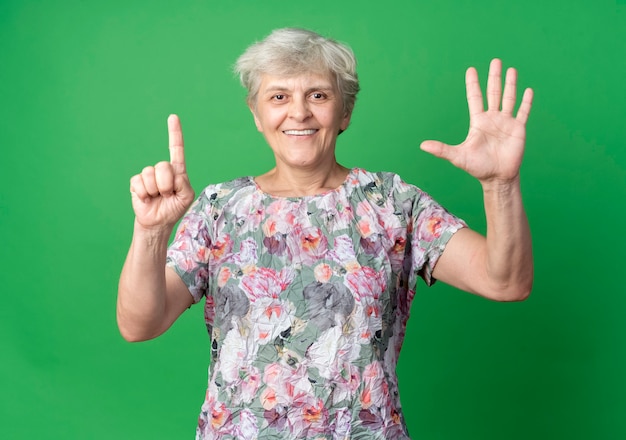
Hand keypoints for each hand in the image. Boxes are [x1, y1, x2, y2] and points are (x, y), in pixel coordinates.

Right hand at [129, 115, 194, 229]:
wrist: (158, 222)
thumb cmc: (174, 208)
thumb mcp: (186, 197)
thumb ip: (184, 183)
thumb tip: (172, 174)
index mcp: (177, 171)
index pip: (176, 149)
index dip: (175, 133)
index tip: (173, 117)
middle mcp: (163, 170)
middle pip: (163, 166)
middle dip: (166, 184)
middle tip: (167, 195)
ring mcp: (149, 175)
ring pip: (150, 174)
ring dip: (155, 190)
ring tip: (157, 197)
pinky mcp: (137, 183)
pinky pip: (138, 182)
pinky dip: (144, 194)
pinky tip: (147, 199)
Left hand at [420, 59, 532, 185]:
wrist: (497, 178)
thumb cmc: (477, 167)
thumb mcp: (458, 156)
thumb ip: (442, 149)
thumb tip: (422, 146)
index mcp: (478, 122)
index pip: (475, 98)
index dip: (473, 84)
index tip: (471, 69)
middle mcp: (492, 119)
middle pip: (493, 93)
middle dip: (494, 77)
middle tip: (495, 61)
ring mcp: (506, 123)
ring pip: (509, 99)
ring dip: (510, 84)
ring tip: (511, 69)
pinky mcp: (518, 129)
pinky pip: (523, 112)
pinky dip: (526, 102)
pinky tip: (528, 90)